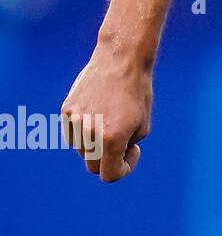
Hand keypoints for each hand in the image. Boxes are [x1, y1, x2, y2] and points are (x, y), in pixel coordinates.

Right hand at [61, 45, 152, 182]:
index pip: (108, 175)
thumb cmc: (137, 93)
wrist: (121, 60)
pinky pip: (73, 132)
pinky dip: (85, 129)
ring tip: (112, 117)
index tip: (131, 151)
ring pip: (82, 149)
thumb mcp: (142, 126)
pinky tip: (99, 109)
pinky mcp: (66, 111)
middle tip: (122, 141)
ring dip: (96, 142)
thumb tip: (108, 158)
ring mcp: (75, 122)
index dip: (122, 169)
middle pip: (93, 165)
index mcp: (112, 139)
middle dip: (108, 159)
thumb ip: (124, 148)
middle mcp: (89, 133)